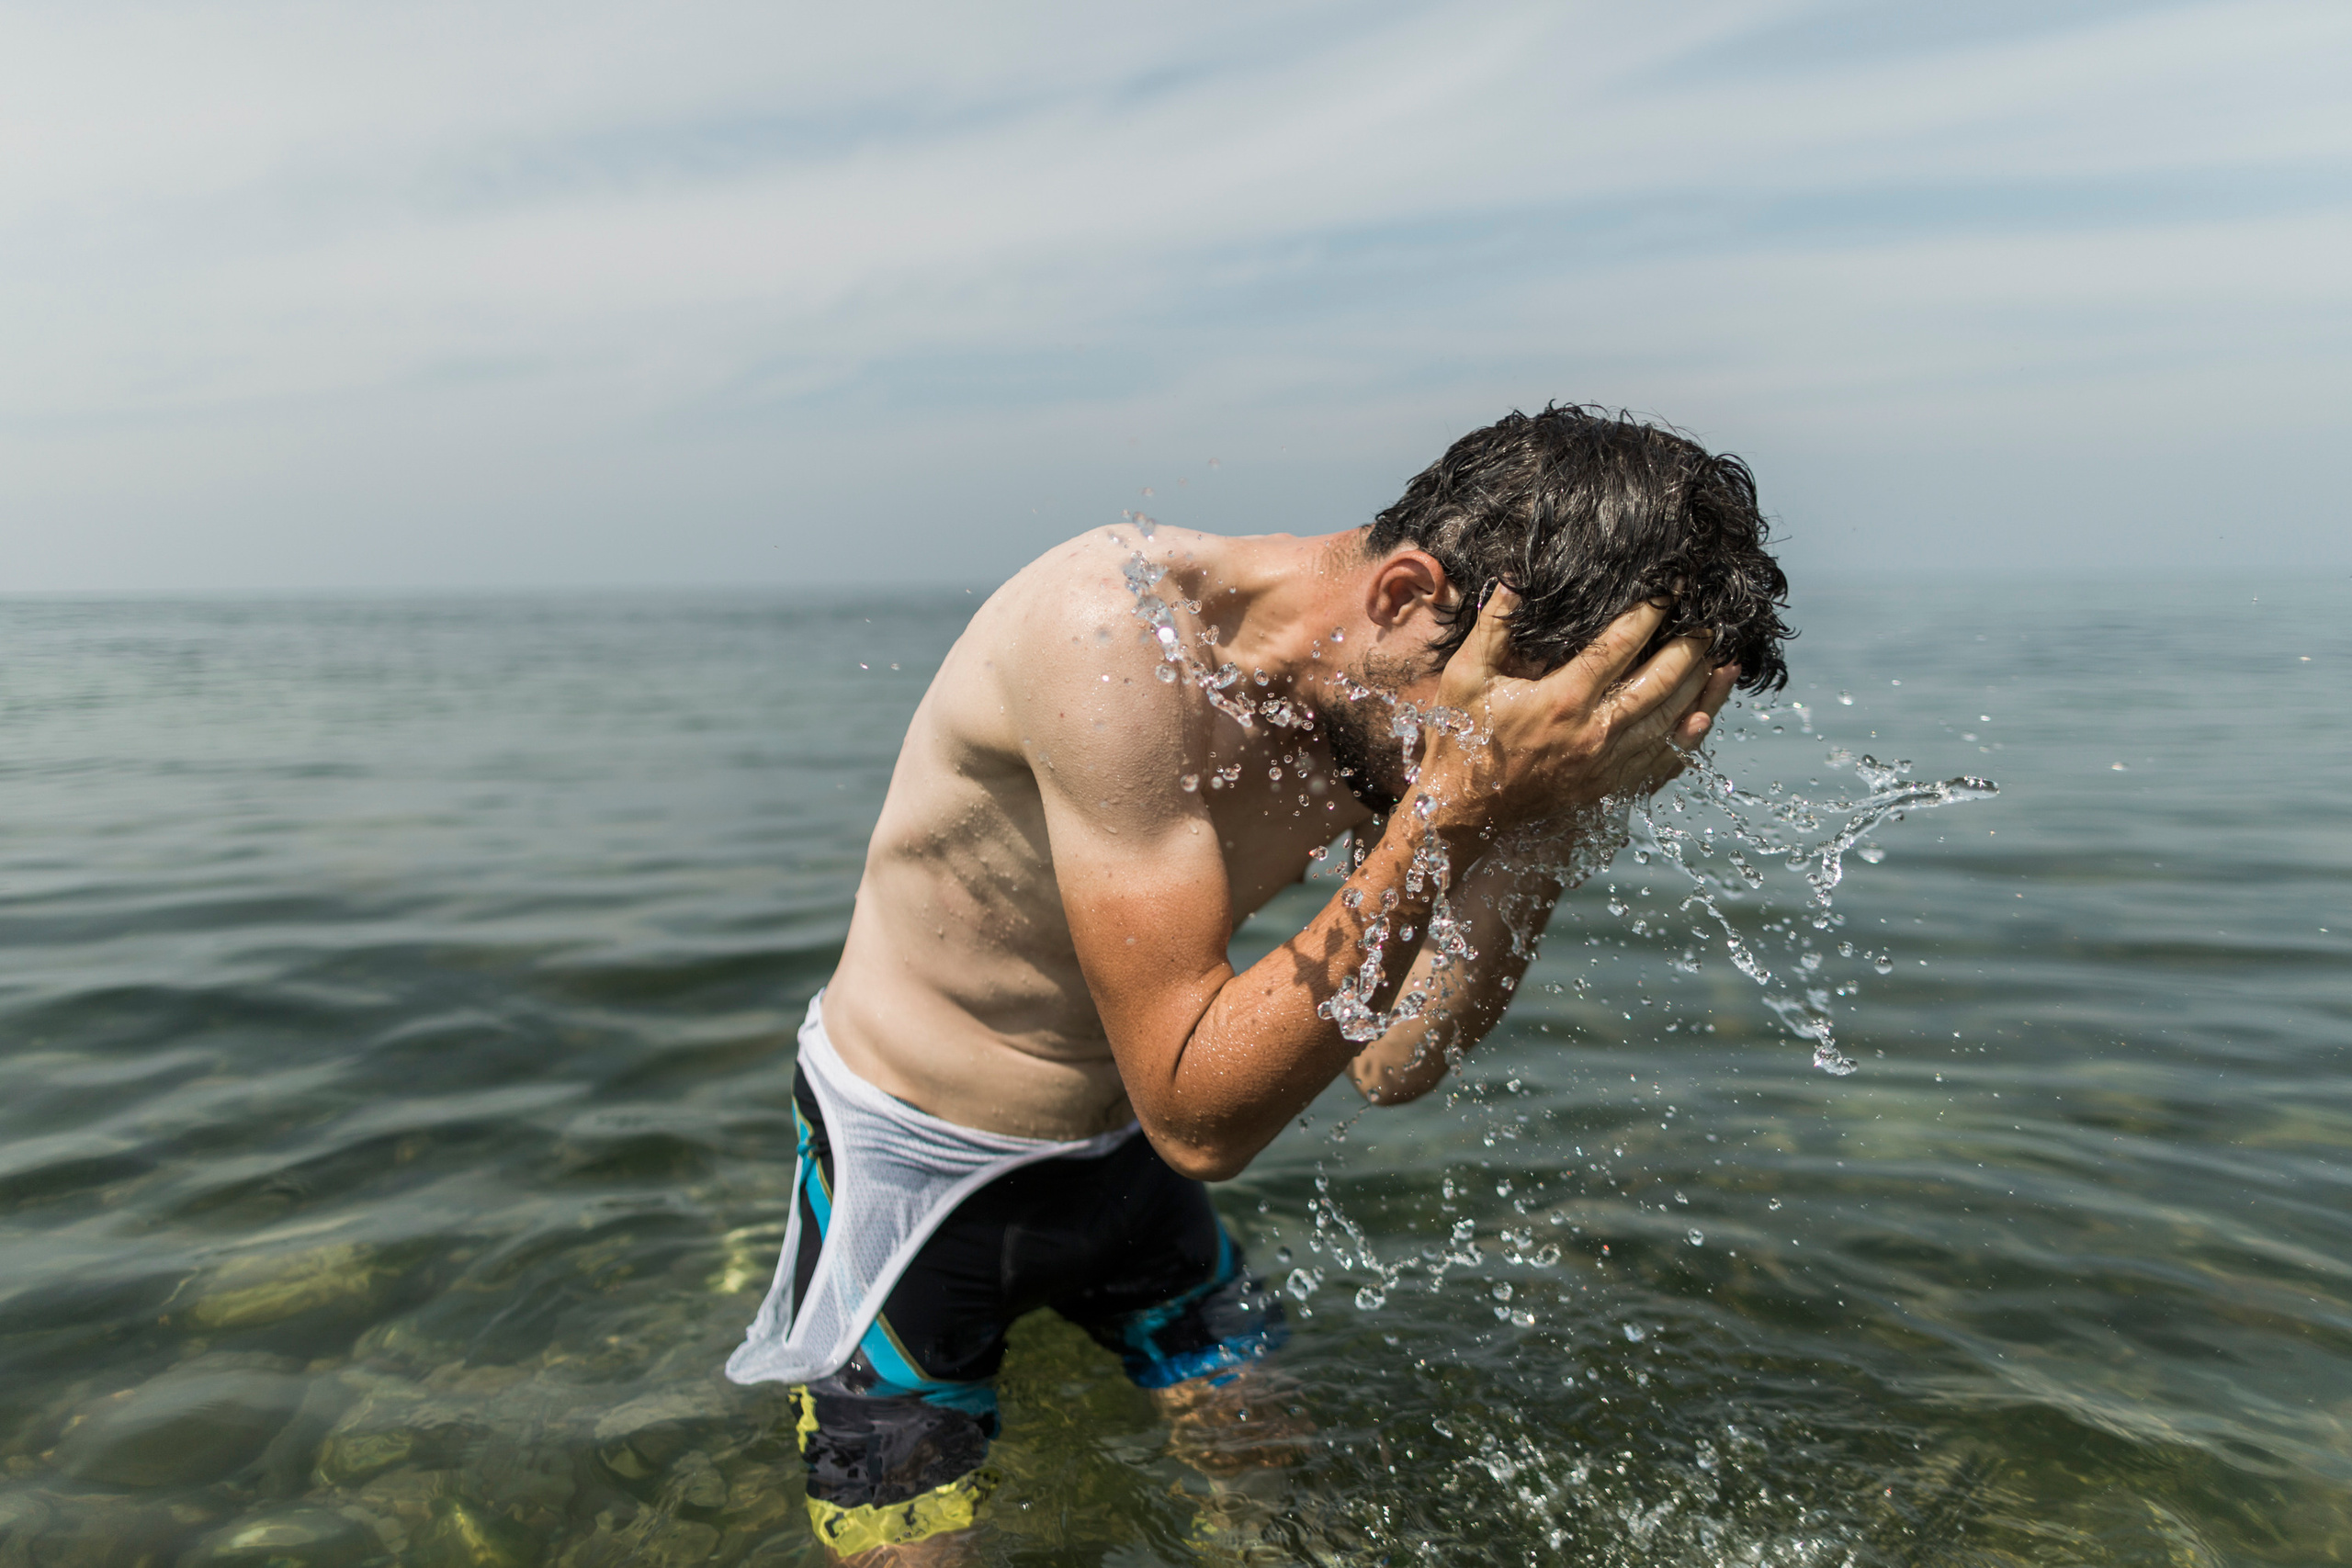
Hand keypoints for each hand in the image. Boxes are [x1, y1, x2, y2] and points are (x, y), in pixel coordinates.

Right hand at [1417, 587, 1736, 828]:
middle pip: (1662, 682)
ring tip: (1726, 660)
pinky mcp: (1608, 787)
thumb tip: (1516, 577)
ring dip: (1703, 689)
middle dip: (1692, 647)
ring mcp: (1606, 765)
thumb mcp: (1466, 675)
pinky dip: (1689, 738)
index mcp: (1563, 699)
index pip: (1622, 645)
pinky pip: (1662, 762)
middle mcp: (1594, 733)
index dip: (1652, 611)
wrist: (1461, 810)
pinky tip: (1706, 716)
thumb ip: (1495, 625)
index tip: (1674, 585)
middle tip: (1713, 619)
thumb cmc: (1461, 739)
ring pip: (1672, 722)